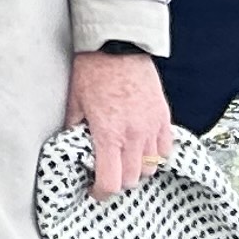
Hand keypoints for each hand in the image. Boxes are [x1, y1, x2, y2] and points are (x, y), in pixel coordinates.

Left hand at [66, 50, 169, 198]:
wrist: (117, 46)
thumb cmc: (93, 69)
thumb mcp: (74, 100)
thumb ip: (74, 127)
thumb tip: (73, 144)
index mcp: (109, 134)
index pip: (110, 180)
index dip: (101, 192)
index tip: (95, 192)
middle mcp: (134, 135)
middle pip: (131, 179)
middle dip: (118, 182)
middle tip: (107, 175)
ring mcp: (152, 127)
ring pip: (151, 167)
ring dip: (137, 170)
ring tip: (125, 161)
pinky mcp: (163, 117)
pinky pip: (165, 149)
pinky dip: (155, 155)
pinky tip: (143, 148)